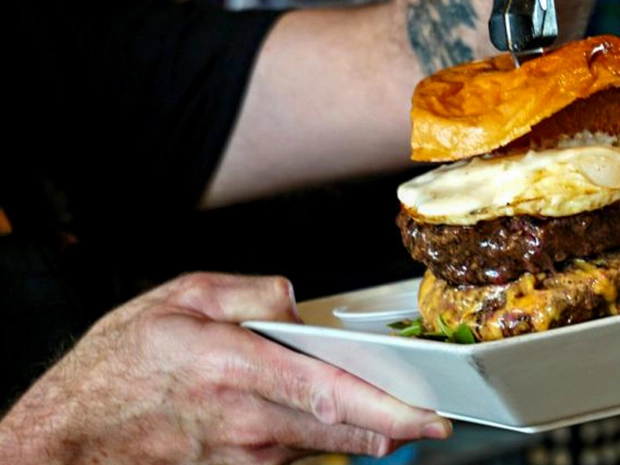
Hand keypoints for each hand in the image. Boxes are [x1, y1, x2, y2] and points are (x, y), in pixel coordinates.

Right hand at [0, 273, 451, 463]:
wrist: (67, 436)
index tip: (430, 413)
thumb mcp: (182, 297)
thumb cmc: (118, 367)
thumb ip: (252, 293)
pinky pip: (291, 455)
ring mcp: (242, 457)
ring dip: (349, 426)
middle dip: (392, 425)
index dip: (389, 408)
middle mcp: (247, 422)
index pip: (332, 392)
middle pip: (341, 429)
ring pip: (320, 441)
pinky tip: (303, 414)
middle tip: (428, 415)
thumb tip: (299, 304)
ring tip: (369, 403)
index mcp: (237, 369)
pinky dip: (309, 434)